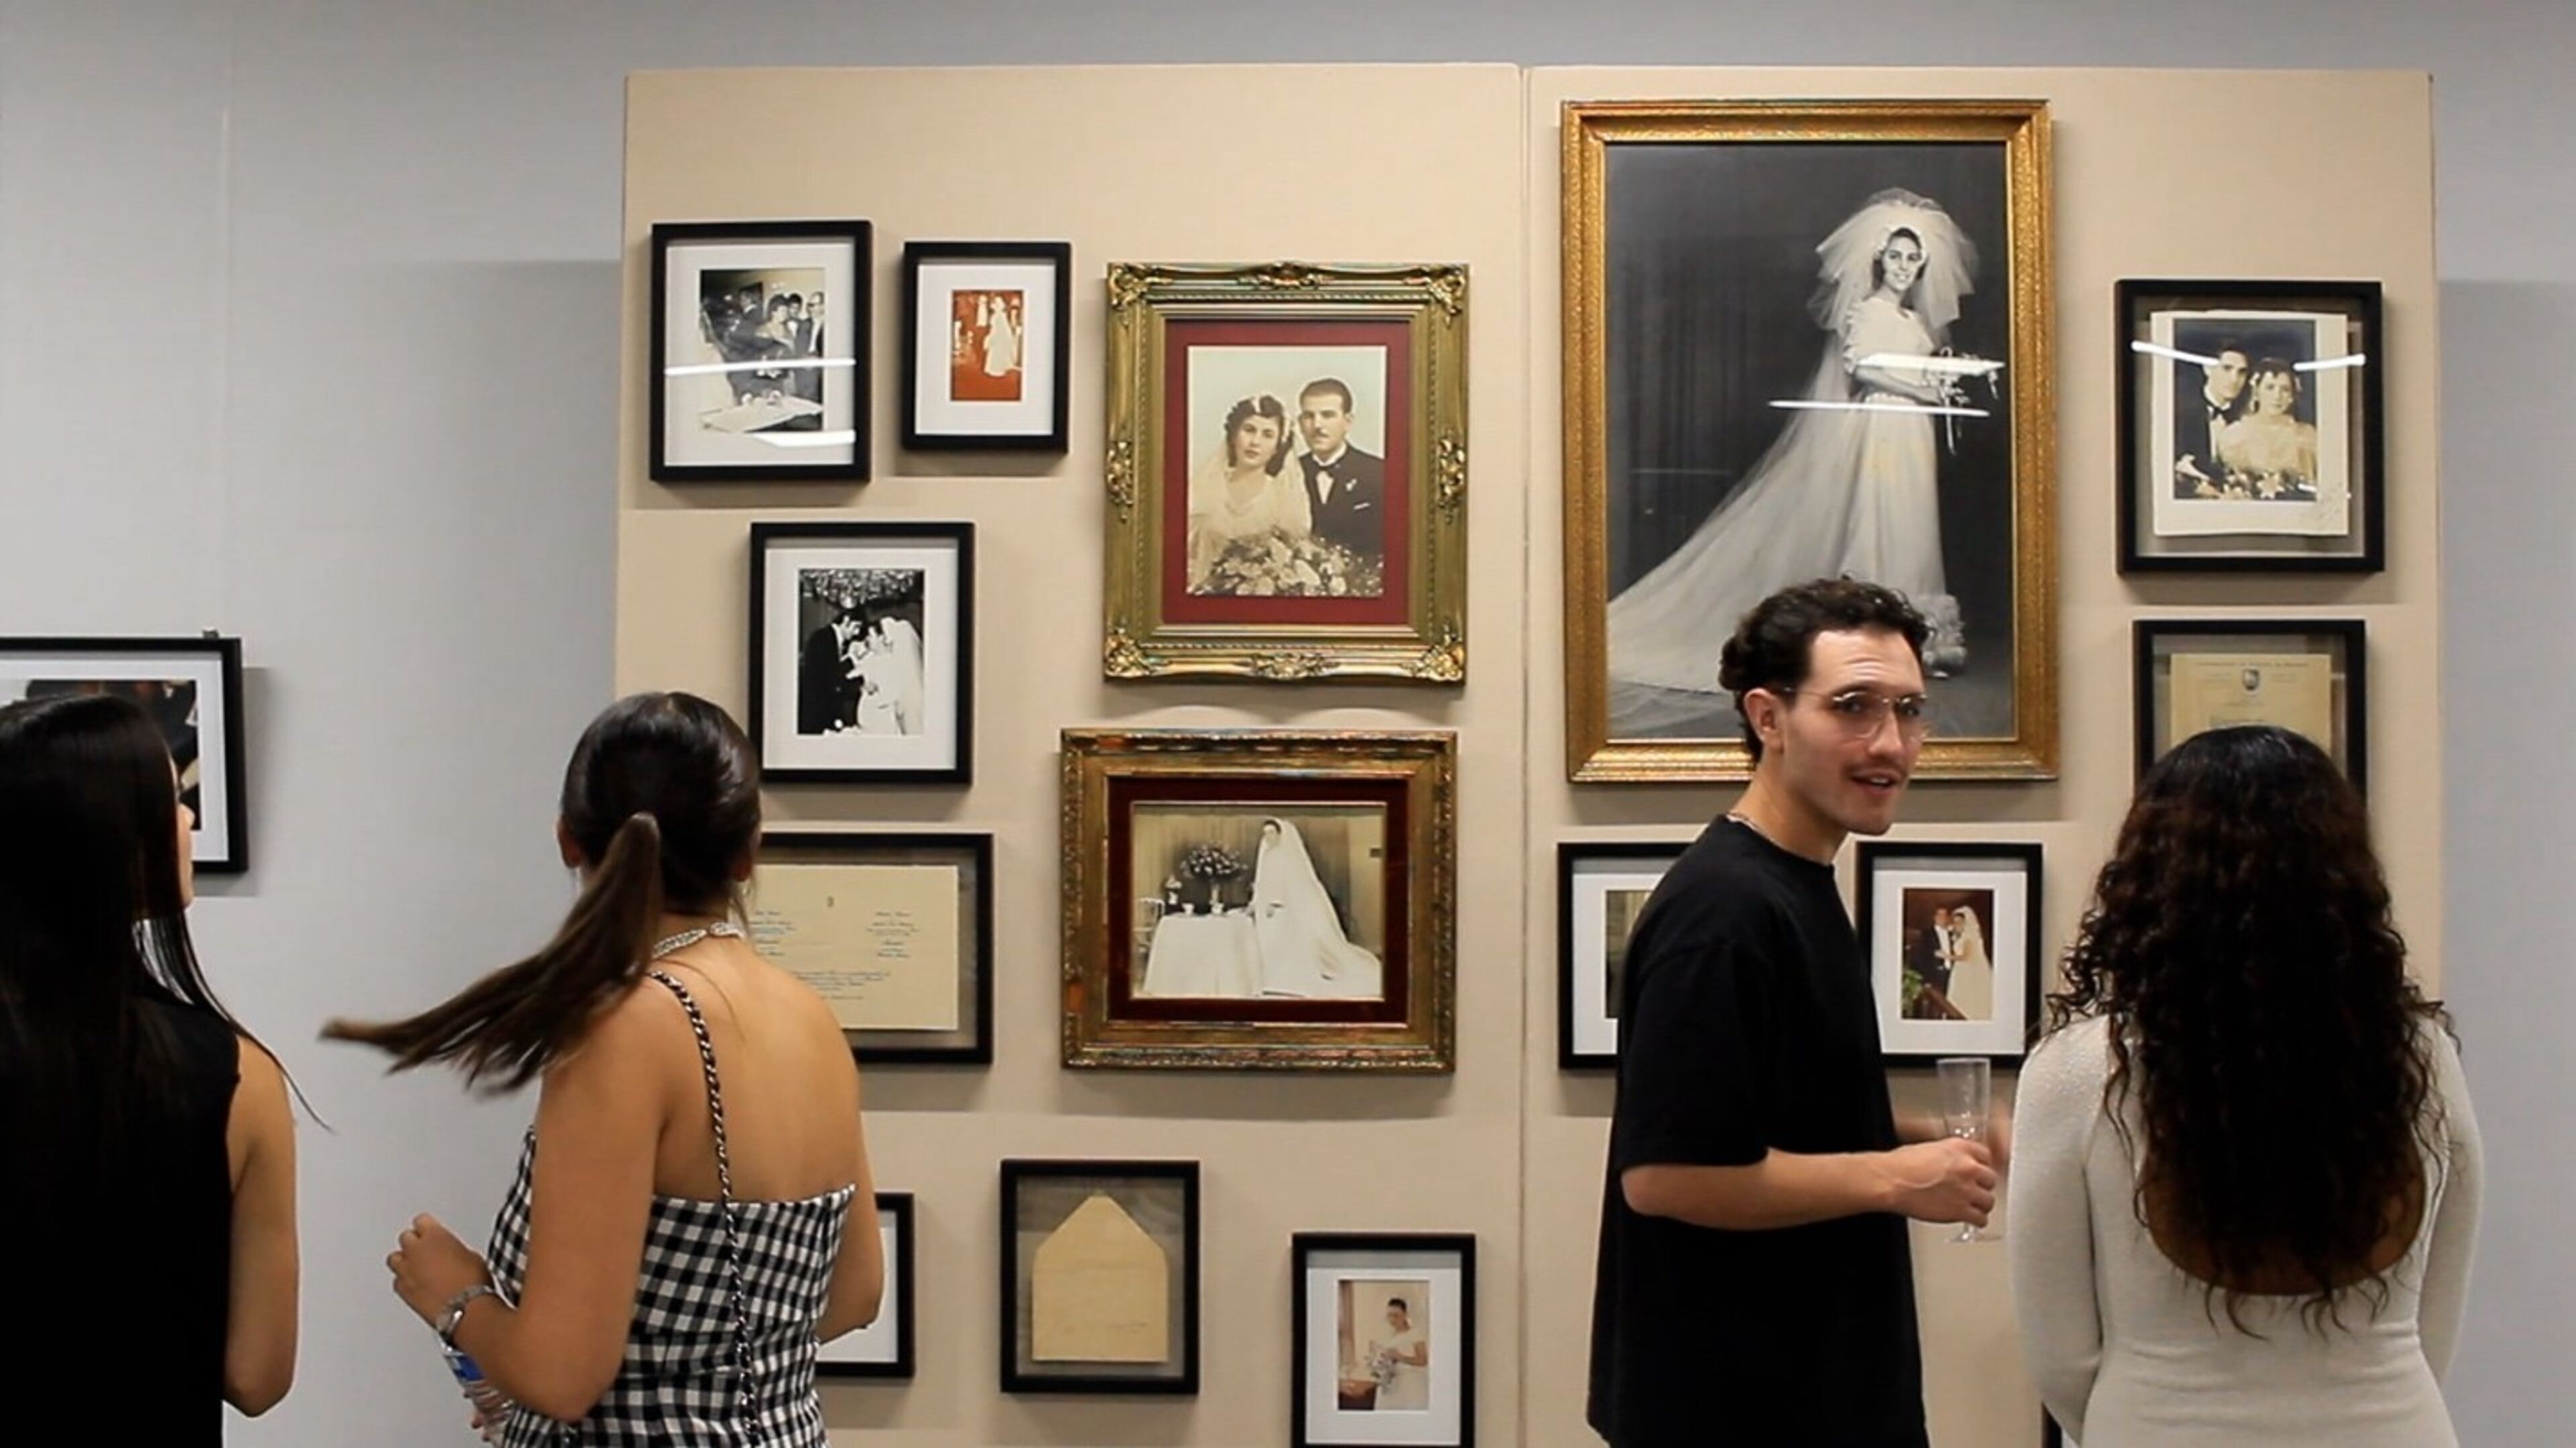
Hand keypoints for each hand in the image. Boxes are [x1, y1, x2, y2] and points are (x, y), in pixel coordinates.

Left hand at [386, 1213, 490, 1326]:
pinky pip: (397, 1281)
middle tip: (426, 1250)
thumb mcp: (471, 1256)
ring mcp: (406, 1270)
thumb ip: (454, 1249)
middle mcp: (415, 1250)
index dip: (427, 1226)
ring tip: (416, 1266)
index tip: (430, 1230)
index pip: (421, 1220)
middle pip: (405, 1237)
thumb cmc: (472, 1283)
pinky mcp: (402, 1290)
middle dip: (415, 1243)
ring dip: (404, 1260)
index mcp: (434, 1235)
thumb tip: (452, 1254)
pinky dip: (404, 1281)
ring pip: (395, 1258)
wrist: (465, 1308)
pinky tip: (415, 1284)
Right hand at [1881, 1138, 1997, 1226]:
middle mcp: (1967, 1167)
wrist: (1890, 1182)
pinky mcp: (1961, 1210)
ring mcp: (1966, 1190)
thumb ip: (1948, 1156)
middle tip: (1974, 1191)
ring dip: (1981, 1205)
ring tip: (1974, 1208)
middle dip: (1982, 1186)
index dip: (1981, 1167)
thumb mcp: (1929, 1149)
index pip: (1985, 1156)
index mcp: (1959, 1148)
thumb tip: (1952, 1165)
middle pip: (1990, 1179)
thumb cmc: (1900, 1165)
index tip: (1978, 1173)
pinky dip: (1977, 1221)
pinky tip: (1971, 1219)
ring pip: (1989, 1201)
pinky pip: (1981, 1219)